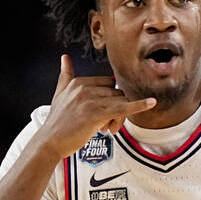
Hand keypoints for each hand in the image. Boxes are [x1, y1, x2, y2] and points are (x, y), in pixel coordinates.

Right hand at [39, 54, 154, 158]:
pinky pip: (123, 107)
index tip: (104, 113)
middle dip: (116, 110)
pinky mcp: (96, 114)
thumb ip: (65, 75)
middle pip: (116, 93)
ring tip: (109, 129)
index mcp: (78, 82)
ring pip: (120, 102)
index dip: (110, 99)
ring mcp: (90, 100)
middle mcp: (84, 88)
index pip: (108, 84)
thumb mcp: (60, 94)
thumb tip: (65, 57)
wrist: (50, 142)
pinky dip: (139, 105)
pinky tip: (151, 103)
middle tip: (107, 125)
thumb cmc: (58, 122)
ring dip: (119, 118)